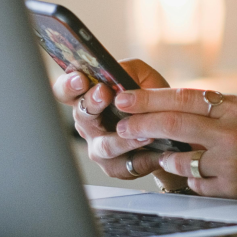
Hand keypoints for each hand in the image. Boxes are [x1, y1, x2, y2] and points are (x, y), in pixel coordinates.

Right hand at [49, 59, 186, 189]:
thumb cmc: (151, 99)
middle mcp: (88, 124)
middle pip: (81, 116)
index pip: (66, 91)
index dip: (68, 85)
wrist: (171, 128)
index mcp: (89, 98)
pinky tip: (157, 153)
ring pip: (104, 146)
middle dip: (92, 103)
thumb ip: (129, 69)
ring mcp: (98, 147)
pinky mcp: (114, 167)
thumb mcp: (143, 76)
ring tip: (144, 132)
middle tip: (104, 93)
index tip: (80, 78)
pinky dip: (144, 158)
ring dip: (124, 138)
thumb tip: (115, 71)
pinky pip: (126, 165)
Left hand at [112, 88, 236, 202]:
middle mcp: (231, 132)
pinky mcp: (232, 188)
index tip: (125, 98)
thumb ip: (218, 108)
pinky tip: (199, 174)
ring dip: (166, 157)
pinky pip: (195, 183)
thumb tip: (176, 105)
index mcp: (236, 106)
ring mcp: (230, 162)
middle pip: (173, 124)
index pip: (183, 97)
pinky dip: (191, 179)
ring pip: (179, 159)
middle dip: (140, 124)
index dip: (149, 98)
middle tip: (120, 125)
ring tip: (163, 155)